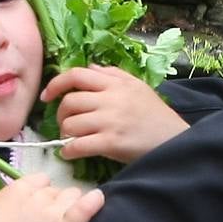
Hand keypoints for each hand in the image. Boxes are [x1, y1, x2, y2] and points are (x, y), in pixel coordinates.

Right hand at [0, 175, 103, 221]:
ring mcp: (53, 212)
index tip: (32, 211)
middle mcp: (36, 195)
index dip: (37, 196)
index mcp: (14, 189)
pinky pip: (88, 209)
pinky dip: (94, 205)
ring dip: (71, 209)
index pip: (36, 182)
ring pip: (72, 199)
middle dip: (55, 204)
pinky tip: (97, 204)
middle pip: (56, 191)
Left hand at [41, 64, 188, 162]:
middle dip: (61, 115)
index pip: (76, 75)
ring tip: (71, 139)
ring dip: (65, 134)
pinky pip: (78, 145)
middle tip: (65, 124)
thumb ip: (113, 75)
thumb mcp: (138, 87)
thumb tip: (90, 68)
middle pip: (70, 102)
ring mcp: (110, 121)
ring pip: (71, 124)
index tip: (47, 96)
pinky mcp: (111, 142)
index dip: (56, 84)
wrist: (175, 140)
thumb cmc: (155, 115)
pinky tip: (70, 153)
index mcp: (116, 84)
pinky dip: (68, 151)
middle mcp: (111, 99)